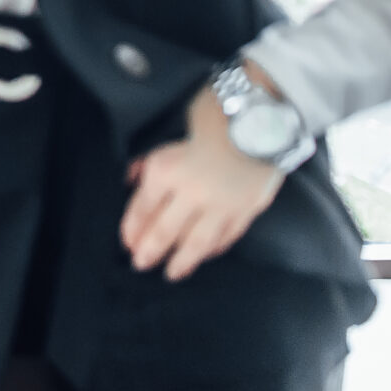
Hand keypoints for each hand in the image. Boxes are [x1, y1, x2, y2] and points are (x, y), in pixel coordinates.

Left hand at [119, 76, 283, 280]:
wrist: (263, 117)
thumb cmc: (212, 116)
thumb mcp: (169, 132)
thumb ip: (150, 162)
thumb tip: (130, 181)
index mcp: (167, 172)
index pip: (143, 208)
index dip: (133, 227)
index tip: (127, 243)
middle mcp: (192, 194)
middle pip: (166, 230)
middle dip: (151, 250)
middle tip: (141, 264)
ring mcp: (222, 206)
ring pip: (197, 241)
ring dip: (182, 260)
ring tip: (171, 273)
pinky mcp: (248, 209)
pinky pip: (227, 236)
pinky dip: (215, 248)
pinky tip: (206, 255)